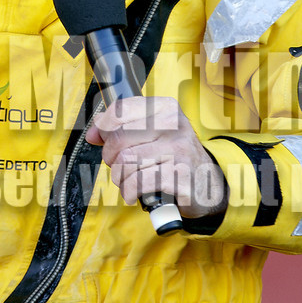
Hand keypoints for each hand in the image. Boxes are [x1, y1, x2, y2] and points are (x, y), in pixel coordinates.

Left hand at [84, 95, 226, 220]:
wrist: (208, 184)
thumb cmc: (174, 156)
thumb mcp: (154, 133)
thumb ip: (122, 128)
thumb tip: (93, 134)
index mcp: (165, 108)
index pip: (120, 110)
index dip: (103, 128)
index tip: (102, 140)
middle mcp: (173, 125)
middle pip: (119, 138)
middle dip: (111, 158)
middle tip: (119, 166)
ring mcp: (178, 150)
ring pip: (126, 162)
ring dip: (120, 178)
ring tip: (128, 181)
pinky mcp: (178, 176)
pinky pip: (137, 182)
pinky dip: (129, 191)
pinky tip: (134, 193)